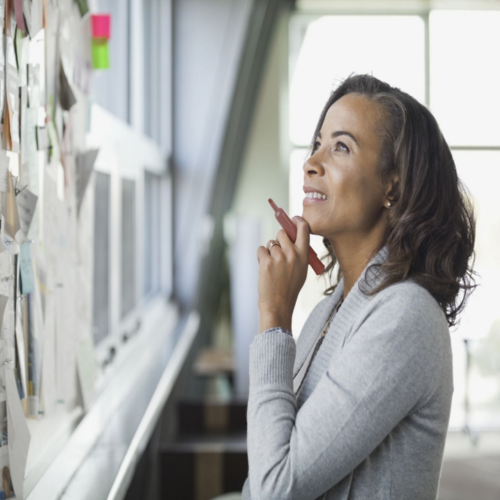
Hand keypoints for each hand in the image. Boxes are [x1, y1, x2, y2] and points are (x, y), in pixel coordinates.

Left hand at [256, 216, 309, 331]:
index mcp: (304, 255)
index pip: (303, 228)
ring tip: (273, 268)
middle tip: (278, 253)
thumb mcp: (301, 270)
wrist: (278, 305)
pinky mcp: (266, 261)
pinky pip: (261, 250)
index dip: (297, 221)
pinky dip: (261, 257)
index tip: (292, 220)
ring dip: (269, 253)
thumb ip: (298, 253)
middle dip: (278, 239)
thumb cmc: (289, 288)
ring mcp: (279, 257)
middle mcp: (292, 254)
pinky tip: (265, 269)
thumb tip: (291, 237)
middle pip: (282, 232)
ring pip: (270, 244)